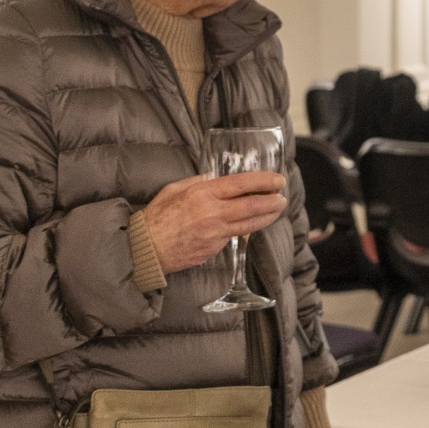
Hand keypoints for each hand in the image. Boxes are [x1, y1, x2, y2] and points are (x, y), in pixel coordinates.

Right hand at [140, 172, 286, 273]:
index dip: (263, 181)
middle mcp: (211, 213)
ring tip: (277, 210)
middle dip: (272, 200)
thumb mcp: (174, 189)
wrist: (145, 249)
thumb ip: (198, 183)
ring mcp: (214, 233)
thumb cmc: (156, 217)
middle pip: (252, 205)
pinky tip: (253, 224)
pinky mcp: (214, 249)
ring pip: (249, 224)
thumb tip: (216, 178)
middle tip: (283, 196)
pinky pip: (234, 237)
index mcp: (202, 194)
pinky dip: (245, 230)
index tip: (277, 179)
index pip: (241, 184)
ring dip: (267, 217)